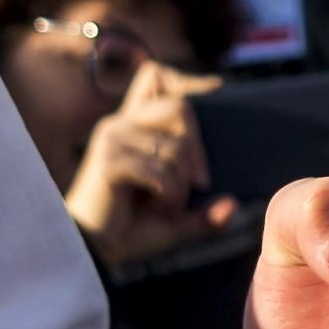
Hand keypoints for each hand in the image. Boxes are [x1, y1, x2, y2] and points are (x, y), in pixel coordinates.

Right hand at [66, 61, 241, 265]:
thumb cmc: (131, 230)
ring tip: (168, 206)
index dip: (186, 79)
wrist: (97, 253)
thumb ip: (205, 215)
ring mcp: (112, 139)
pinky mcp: (108, 162)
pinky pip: (159, 170)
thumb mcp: (177, 220)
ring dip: (181, 184)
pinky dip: (168, 194)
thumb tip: (232, 206)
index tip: (217, 88)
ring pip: (175, 147)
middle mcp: (121, 124)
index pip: (154, 75)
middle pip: (179, 106)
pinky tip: (159, 209)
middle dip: (198, 147)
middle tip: (200, 184)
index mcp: (134, 126)